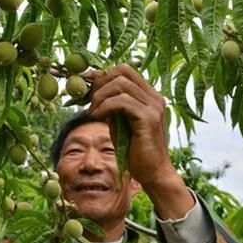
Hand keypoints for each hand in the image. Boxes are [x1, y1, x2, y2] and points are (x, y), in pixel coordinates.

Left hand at [87, 64, 173, 187]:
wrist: (152, 172)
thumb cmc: (135, 149)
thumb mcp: (119, 121)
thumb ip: (111, 104)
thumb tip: (94, 87)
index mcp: (150, 96)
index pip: (126, 70)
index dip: (104, 74)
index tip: (88, 83)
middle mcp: (154, 97)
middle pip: (123, 72)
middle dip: (101, 83)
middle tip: (90, 101)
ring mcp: (153, 106)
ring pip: (121, 85)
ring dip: (101, 96)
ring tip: (93, 112)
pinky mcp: (149, 118)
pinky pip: (122, 102)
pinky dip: (105, 107)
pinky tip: (98, 117)